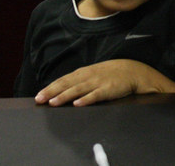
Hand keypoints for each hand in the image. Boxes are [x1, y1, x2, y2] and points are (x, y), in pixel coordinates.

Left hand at [34, 59, 174, 106]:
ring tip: (53, 102)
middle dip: (52, 91)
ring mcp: (99, 81)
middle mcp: (90, 75)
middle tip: (39, 99)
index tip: (39, 95)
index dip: (52, 86)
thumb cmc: (113, 74)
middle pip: (68, 83)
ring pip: (78, 89)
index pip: (65, 79)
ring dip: (65, 96)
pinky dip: (87, 99)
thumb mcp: (96, 73)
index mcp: (85, 72)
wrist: (135, 71)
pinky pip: (96, 95)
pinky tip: (78, 104)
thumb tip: (65, 89)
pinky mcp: (109, 89)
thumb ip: (81, 80)